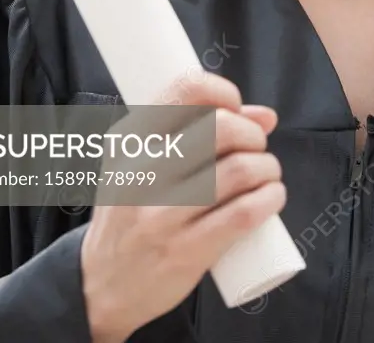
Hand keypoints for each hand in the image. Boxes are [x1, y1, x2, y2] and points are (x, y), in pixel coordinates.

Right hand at [80, 72, 284, 342]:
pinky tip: (272, 197)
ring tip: (266, 175)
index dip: (224, 92)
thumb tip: (265, 116)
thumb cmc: (131, 212)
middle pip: (222, 128)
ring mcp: (162, 213)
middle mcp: (143, 171)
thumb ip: (194, 132)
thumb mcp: (141, 162)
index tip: (236, 108)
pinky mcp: (185, 251)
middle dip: (253, 134)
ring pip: (239, 170)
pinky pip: (242, 213)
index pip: (186, 89)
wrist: (100, 284)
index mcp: (132, 139)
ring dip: (267, 168)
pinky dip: (269, 199)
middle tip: (256, 148)